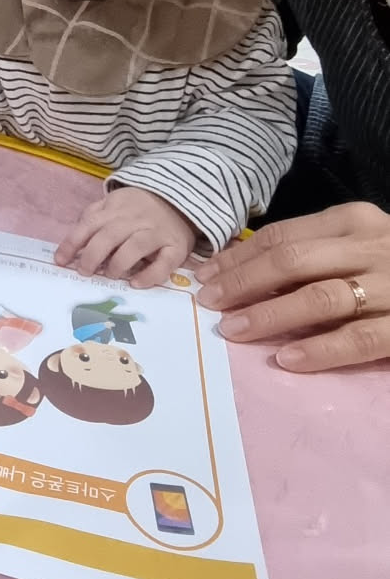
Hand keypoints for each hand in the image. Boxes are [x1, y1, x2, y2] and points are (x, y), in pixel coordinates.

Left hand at [55, 186, 196, 287]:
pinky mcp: (176, 248)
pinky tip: (135, 284)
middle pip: (109, 236)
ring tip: (110, 275)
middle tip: (85, 272)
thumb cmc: (140, 208)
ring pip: (135, 247)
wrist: (181, 201)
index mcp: (116, 208)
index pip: (89, 224)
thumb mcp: (115, 204)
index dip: (72, 243)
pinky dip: (149, 276)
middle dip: (92, 256)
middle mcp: (135, 219)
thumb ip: (95, 217)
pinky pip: (164, 264)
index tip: (60, 261)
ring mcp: (157, 233)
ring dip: (118, 264)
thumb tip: (73, 242)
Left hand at [195, 201, 389, 371]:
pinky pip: (358, 338)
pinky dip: (320, 349)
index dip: (239, 258)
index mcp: (354, 220)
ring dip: (271, 315)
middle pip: (293, 261)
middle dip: (244, 283)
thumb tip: (239, 269)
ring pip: (321, 297)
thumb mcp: (359, 241)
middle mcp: (372, 246)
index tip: (207, 278)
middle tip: (210, 304)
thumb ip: (313, 250)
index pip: (283, 236)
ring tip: (234, 331)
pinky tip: (287, 358)